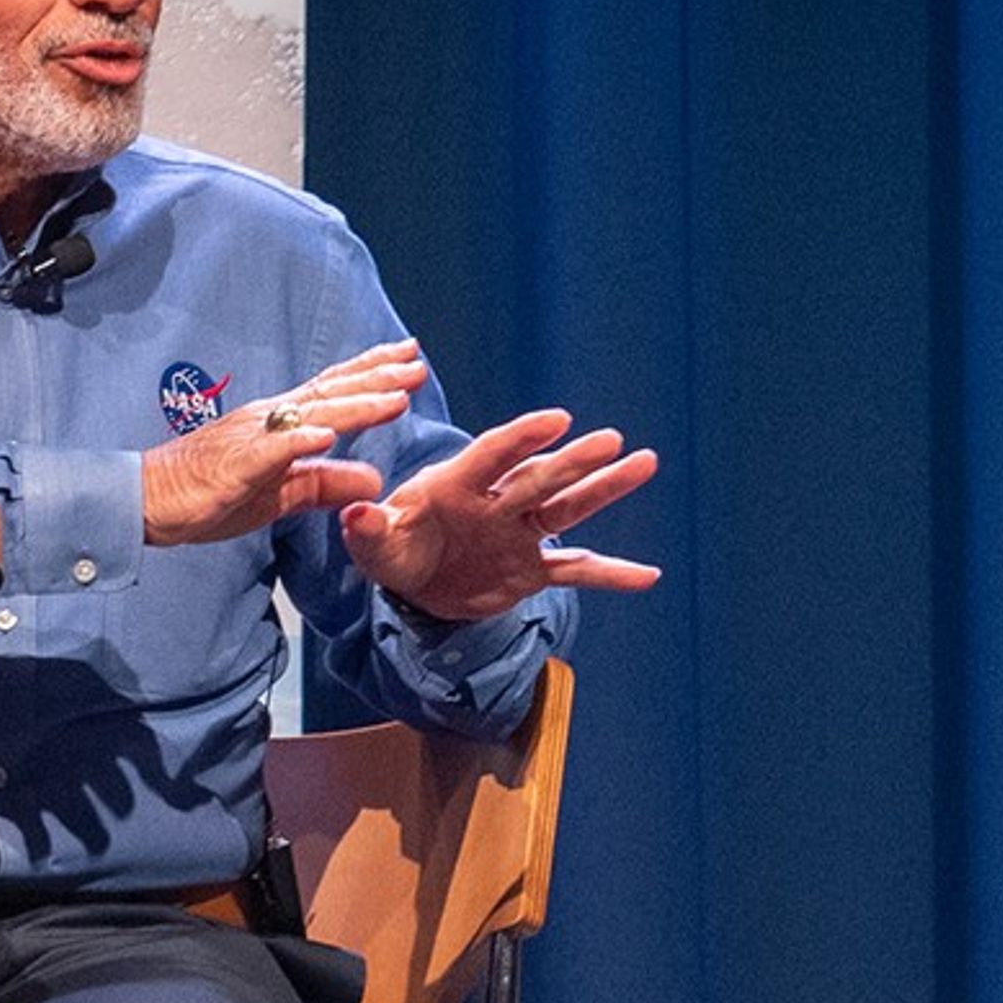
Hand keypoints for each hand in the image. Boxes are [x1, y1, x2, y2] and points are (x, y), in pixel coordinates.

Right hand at [141, 342, 426, 545]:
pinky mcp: (232, 467)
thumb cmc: (207, 491)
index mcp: (279, 424)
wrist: (146, 501)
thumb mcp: (281, 493)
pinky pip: (267, 452)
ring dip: (353, 406)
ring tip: (394, 398)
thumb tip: (373, 481)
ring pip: (309, 416)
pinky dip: (297, 442)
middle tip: (417, 362)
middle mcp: (268, 420)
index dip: (372, 374)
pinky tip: (325, 437)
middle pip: (331, 393)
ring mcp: (250, 440)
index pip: (333, 391)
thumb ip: (325, 483)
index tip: (410, 357)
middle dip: (377, 378)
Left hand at [338, 408, 661, 619]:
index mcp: (455, 486)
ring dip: (605, 488)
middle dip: (574, 460)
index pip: (491, 455)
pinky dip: (611, 574)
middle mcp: (496, 502)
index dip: (521, 438)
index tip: (556, 420)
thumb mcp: (374, 543)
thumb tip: (355, 513)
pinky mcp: (531, 569)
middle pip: (539, 478)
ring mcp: (519, 533)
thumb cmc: (392, 548)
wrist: (415, 583)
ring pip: (568, 507)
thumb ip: (370, 528)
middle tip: (612, 440)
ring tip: (645, 462)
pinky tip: (648, 575)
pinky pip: (576, 570)